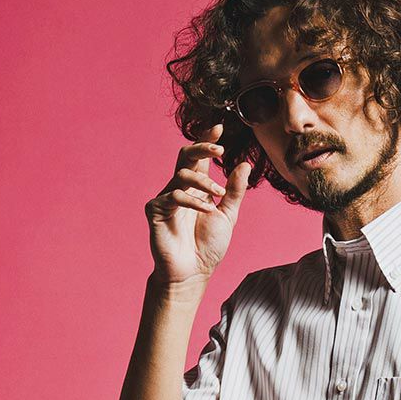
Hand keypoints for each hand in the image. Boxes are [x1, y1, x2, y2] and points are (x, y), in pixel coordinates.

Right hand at [147, 118, 252, 287]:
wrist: (193, 273)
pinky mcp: (155, 210)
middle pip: (185, 156)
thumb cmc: (208, 246)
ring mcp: (166, 198)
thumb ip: (234, 191)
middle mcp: (180, 188)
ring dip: (203, 182)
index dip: (206, 140)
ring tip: (218, 195)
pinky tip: (206, 211)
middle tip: (219, 150)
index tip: (219, 126)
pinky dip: (192, 201)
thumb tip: (244, 165)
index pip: (199, 157)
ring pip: (182, 175)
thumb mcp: (228, 216)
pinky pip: (173, 196)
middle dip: (201, 148)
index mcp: (196, 187)